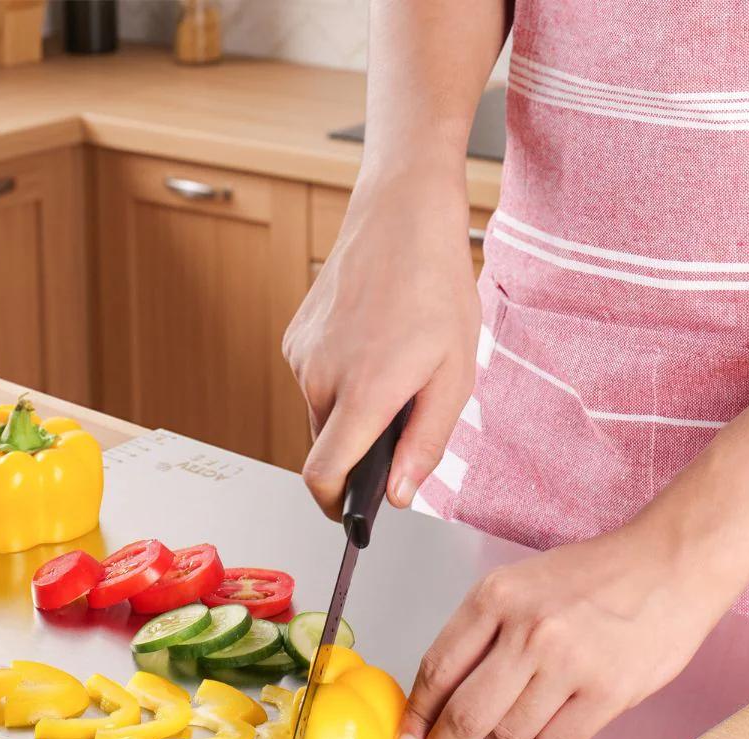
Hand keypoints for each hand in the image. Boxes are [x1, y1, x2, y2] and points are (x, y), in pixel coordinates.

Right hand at [283, 169, 479, 519]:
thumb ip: (424, 445)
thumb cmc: (436, 288)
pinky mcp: (295, 337)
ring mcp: (301, 356)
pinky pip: (314, 380)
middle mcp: (320, 378)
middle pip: (326, 448)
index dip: (334, 506)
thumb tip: (399, 496)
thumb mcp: (454, 376)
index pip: (322, 476)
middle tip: (403, 414)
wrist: (401, 213)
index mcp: (362, 394)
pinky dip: (340, 380)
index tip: (349, 514)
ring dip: (351, 411)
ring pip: (321, 413)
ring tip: (392, 367)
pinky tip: (372, 344)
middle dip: (357, 449)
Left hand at [395, 527, 730, 738]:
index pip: (437, 669)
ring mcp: (569, 663)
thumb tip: (438, 699)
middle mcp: (528, 629)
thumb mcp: (521, 587)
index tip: (408, 738)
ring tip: (527, 711)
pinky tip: (563, 713)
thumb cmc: (593, 579)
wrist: (670, 564)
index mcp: (496, 596)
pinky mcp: (608, 693)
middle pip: (464, 716)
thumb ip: (480, 637)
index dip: (417, 714)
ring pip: (509, 736)